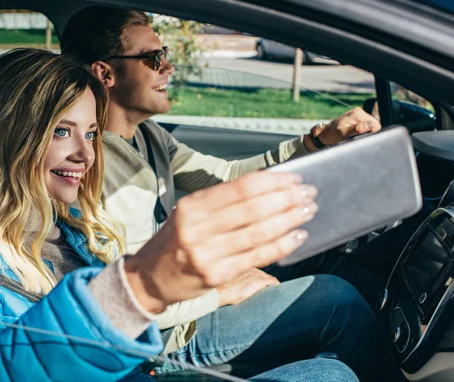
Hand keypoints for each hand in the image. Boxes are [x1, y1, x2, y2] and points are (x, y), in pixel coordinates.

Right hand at [124, 171, 317, 313]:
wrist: (149, 278)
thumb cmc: (174, 242)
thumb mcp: (189, 214)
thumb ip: (222, 202)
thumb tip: (266, 188)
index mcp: (191, 206)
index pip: (239, 187)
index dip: (272, 181)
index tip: (293, 177)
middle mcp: (196, 227)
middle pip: (252, 207)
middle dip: (286, 197)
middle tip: (307, 192)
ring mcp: (205, 253)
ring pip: (258, 232)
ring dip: (288, 219)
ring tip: (308, 210)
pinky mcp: (215, 275)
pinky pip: (256, 257)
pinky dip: (281, 245)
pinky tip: (297, 236)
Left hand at [318, 107, 380, 145]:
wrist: (325, 134)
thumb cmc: (333, 135)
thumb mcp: (344, 133)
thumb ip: (358, 129)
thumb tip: (372, 125)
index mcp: (357, 114)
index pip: (376, 125)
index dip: (371, 133)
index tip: (361, 137)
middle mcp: (358, 111)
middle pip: (374, 124)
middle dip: (368, 132)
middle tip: (355, 136)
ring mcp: (358, 113)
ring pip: (370, 125)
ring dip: (365, 131)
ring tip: (353, 135)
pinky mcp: (357, 117)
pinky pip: (365, 124)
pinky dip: (362, 130)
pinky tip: (354, 133)